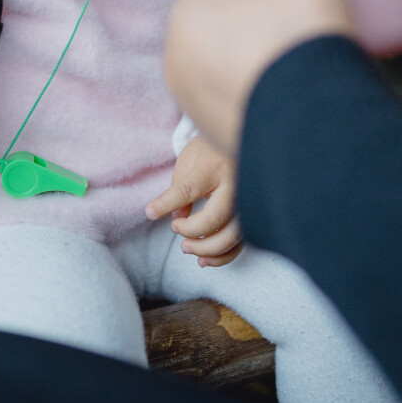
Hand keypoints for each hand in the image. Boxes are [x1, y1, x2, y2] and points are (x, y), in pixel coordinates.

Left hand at [145, 134, 242, 266]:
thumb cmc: (207, 154)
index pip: (187, 189)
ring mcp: (246, 202)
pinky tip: (203, 260)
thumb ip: (181, 189)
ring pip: (232, 236)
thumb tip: (178, 219)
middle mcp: (234, 185)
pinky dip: (222, 257)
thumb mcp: (188, 164)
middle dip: (192, 232)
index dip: (166, 204)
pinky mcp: (251, 216)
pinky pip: (240, 243)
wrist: (235, 142)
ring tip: (186, 248)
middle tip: (175, 230)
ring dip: (207, 250)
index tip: (150, 212)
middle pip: (215, 218)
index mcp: (213, 168)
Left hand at [164, 0, 354, 157]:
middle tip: (300, 31)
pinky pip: (236, 91)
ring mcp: (191, 99)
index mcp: (188, 12)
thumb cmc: (304, 51)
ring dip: (259, 50)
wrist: (318, 136)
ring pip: (231, 52)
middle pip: (229, 12)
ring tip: (296, 63)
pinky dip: (258, 87)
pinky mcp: (210, 131)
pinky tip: (287, 92)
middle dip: (263, 14)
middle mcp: (177, 57)